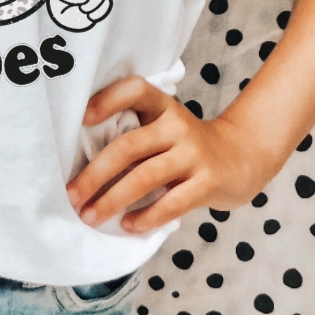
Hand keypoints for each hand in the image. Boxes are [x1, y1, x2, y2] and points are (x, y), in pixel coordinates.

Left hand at [64, 75, 280, 234]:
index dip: (108, 100)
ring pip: (144, 177)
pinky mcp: (208, 183)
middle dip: (94, 174)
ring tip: (90, 216)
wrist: (244, 156)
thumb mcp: (165, 127)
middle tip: (71, 195)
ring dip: (112, 200)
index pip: (135, 90)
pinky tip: (128, 225)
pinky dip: (145, 217)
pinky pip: (171, 203)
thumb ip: (136, 136)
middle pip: (128, 146)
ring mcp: (194, 154)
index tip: (82, 118)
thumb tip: (82, 164)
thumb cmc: (187, 145)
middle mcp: (177, 125)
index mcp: (162, 106)